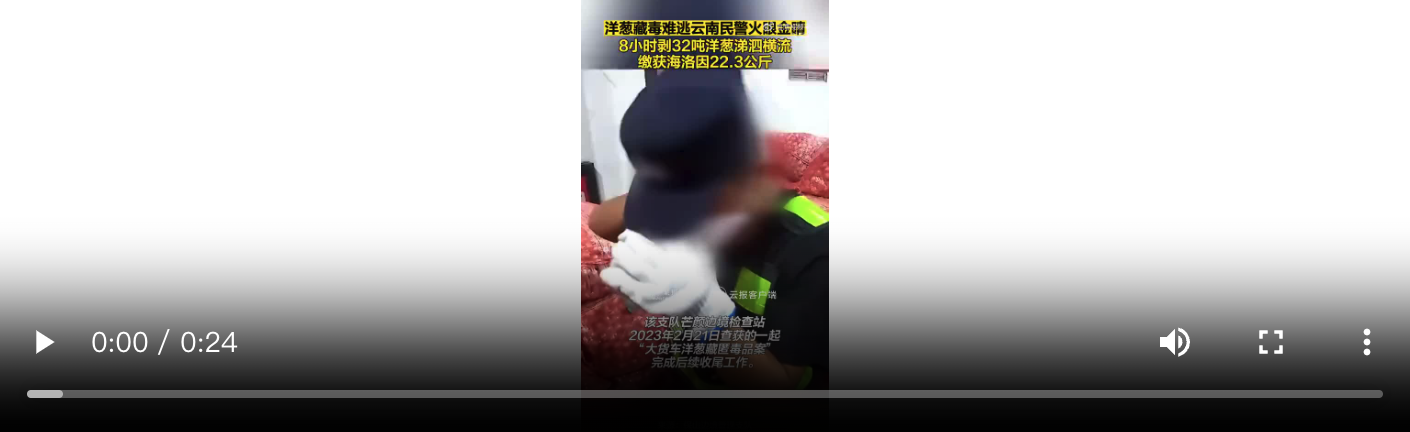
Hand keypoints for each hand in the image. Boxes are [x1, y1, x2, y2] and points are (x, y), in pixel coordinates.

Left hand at [600, 230, 734, 316]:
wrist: (703, 305)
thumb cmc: (700, 274)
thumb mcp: (705, 251)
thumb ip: (712, 231)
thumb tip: (732, 215)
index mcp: (673, 261)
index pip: (645, 247)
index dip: (633, 240)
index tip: (628, 236)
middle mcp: (662, 278)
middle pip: (633, 262)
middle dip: (623, 252)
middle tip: (621, 247)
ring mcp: (652, 293)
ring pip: (627, 278)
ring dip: (617, 268)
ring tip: (615, 261)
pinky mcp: (646, 305)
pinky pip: (626, 293)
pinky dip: (616, 284)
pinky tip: (610, 276)